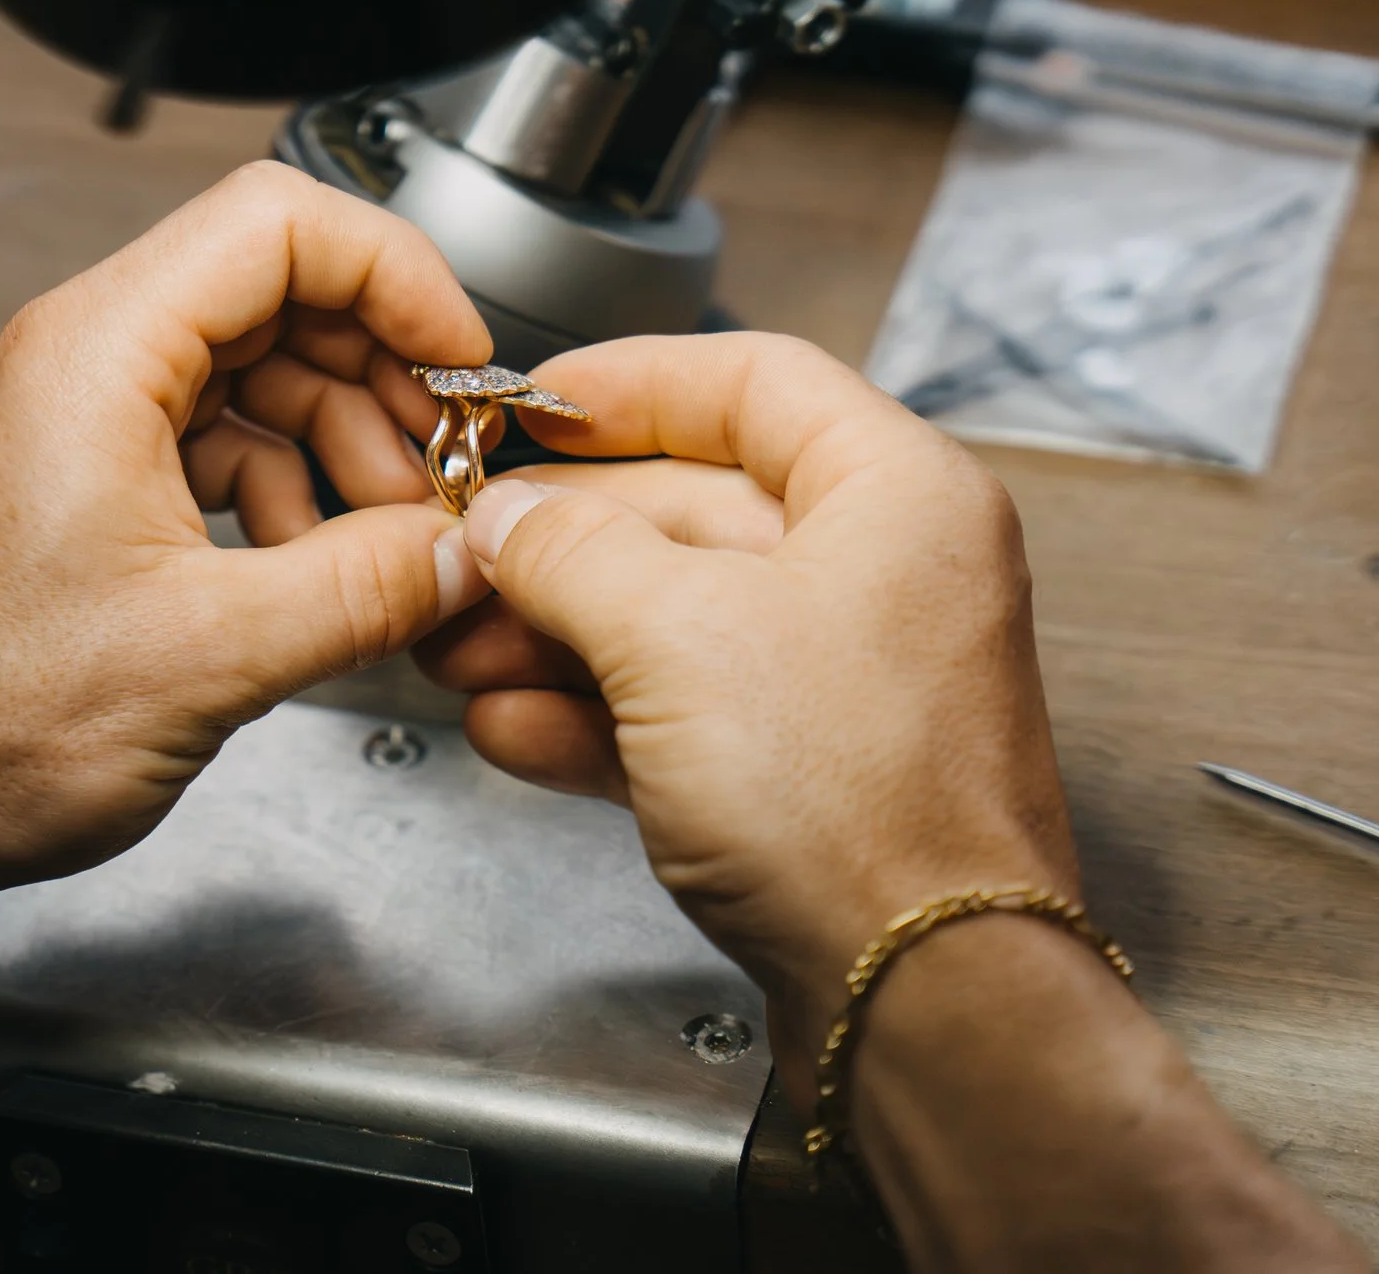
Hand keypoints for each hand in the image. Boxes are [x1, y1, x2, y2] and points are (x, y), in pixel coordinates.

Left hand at [0, 163, 494, 972]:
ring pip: (250, 375)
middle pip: (274, 295)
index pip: (278, 225)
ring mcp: (74, 422)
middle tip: (442, 473)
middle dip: (380, 377)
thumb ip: (362, 591)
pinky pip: (209, 443)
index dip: (396, 275)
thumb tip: (460, 554)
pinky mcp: (75, 485)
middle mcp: (78, 363)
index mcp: (96, 355)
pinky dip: (280, 494)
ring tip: (386, 546)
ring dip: (338, 447)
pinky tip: (311, 575)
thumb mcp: (207, 658)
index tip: (462, 358)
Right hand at [422, 332, 1080, 1087]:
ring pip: (675, 614)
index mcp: (896, 496)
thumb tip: (506, 515)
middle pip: (694, 504)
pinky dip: (593, 711)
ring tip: (459, 644)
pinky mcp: (808, 774)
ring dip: (556, 629)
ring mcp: (845, 678)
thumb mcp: (674, 636)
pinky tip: (512, 723)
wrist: (918, 999)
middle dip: (561, 535)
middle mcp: (884, 574)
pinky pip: (683, 710)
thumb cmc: (858, 812)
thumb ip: (569, 551)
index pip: (751, 378)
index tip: (530, 401)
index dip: (628, 381)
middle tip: (464, 545)